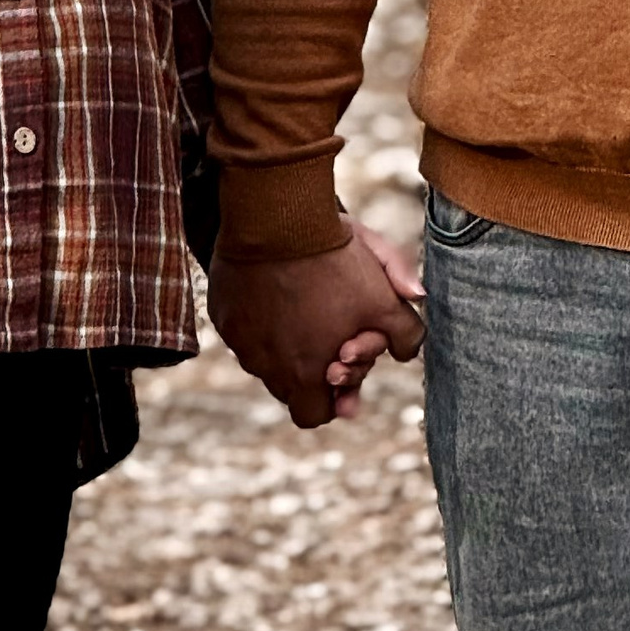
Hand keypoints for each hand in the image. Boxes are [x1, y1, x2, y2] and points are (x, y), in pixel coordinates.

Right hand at [209, 223, 426, 429]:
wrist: (278, 216)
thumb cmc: (334, 258)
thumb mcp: (384, 294)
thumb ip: (405, 331)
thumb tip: (404, 350)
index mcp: (309, 374)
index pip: (315, 414)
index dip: (332, 394)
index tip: (342, 362)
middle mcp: (270, 368)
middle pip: (288, 391)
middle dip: (308, 374)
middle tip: (324, 338)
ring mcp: (242, 344)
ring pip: (263, 362)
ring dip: (282, 347)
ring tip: (301, 307)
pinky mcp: (223, 318)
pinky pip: (241, 332)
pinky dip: (257, 321)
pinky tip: (274, 291)